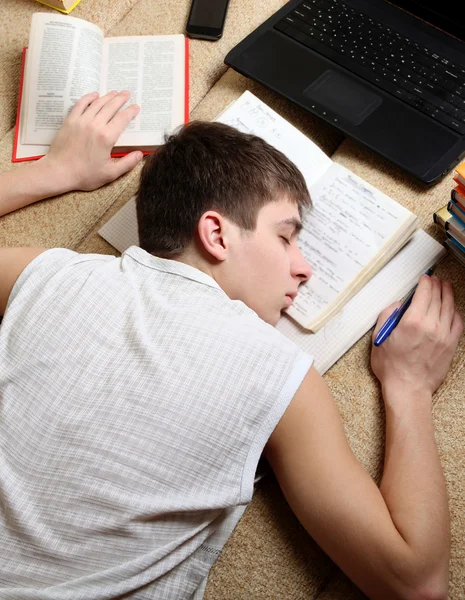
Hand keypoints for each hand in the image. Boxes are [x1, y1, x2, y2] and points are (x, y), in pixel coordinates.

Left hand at [40, 90, 142, 191]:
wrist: (59, 172)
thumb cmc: (84, 175)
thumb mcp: (110, 174)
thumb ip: (127, 163)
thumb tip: (140, 154)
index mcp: (106, 138)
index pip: (122, 119)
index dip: (131, 112)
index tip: (136, 107)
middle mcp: (94, 125)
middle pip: (111, 107)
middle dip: (120, 99)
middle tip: (127, 94)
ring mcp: (81, 121)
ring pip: (97, 103)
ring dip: (107, 97)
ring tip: (114, 92)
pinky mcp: (70, 121)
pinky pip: (80, 104)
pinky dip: (88, 97)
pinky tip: (94, 95)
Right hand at [371, 274, 462, 397]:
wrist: (408, 389)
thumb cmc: (391, 367)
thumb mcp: (379, 339)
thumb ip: (387, 317)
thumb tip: (398, 305)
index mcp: (412, 321)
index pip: (424, 293)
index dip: (425, 282)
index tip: (424, 278)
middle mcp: (431, 325)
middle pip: (438, 297)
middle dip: (437, 285)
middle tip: (435, 280)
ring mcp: (444, 335)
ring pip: (450, 307)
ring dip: (448, 294)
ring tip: (446, 287)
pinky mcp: (451, 345)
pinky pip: (458, 322)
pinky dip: (455, 312)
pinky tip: (452, 309)